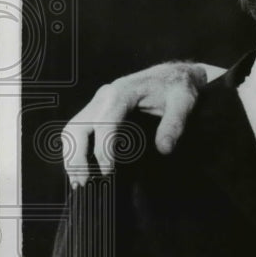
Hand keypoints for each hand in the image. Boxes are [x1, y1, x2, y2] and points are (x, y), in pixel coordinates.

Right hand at [62, 62, 214, 184]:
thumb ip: (174, 124)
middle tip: (84, 181)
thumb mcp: (183, 102)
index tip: (107, 170)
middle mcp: (105, 96)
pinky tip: (82, 166)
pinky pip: (80, 129)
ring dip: (71, 154)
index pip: (105, 123)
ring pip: (73, 128)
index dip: (103, 149)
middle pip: (78, 126)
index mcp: (123, 92)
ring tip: (79, 179)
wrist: (174, 75)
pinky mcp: (100, 109)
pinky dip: (76, 148)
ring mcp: (100, 102)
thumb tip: (164, 149)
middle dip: (77, 155)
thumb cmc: (177, 87)